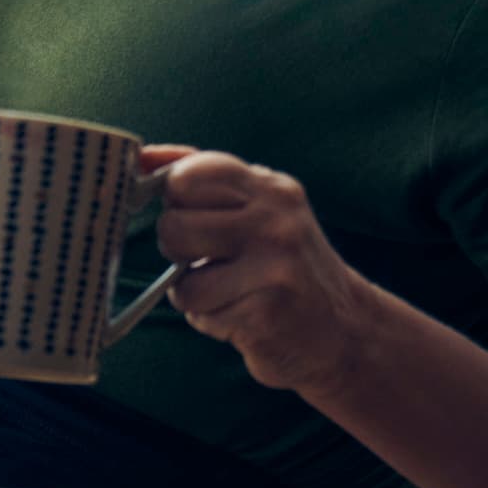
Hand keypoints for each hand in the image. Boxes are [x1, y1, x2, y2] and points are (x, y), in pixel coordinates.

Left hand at [140, 145, 380, 397]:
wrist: (347, 331)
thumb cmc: (282, 266)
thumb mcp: (257, 210)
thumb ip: (202, 180)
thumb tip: (139, 156)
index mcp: (269, 188)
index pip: (188, 174)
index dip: (173, 199)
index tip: (186, 213)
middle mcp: (276, 220)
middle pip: (174, 226)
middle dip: (176, 249)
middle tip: (206, 259)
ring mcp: (274, 266)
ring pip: (181, 281)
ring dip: (193, 294)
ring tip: (228, 291)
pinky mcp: (267, 312)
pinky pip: (201, 315)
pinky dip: (211, 321)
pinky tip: (243, 316)